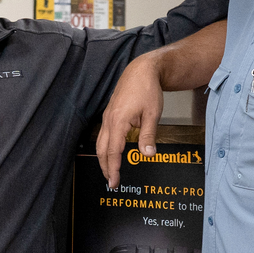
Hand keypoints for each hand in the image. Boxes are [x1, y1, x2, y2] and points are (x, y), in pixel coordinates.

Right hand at [97, 54, 161, 188]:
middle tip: (111, 182)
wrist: (141, 70)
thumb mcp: (153, 114)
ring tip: (110, 171)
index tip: (114, 181)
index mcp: (118, 121)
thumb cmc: (147, 89)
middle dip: (105, 167)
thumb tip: (148, 154)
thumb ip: (148, 135)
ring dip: (104, 158)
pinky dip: (105, 147)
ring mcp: (107, 116)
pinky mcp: (110, 114)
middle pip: (102, 149)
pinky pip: (103, 134)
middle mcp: (109, 120)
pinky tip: (111, 152)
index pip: (113, 151)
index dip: (113, 168)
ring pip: (100, 142)